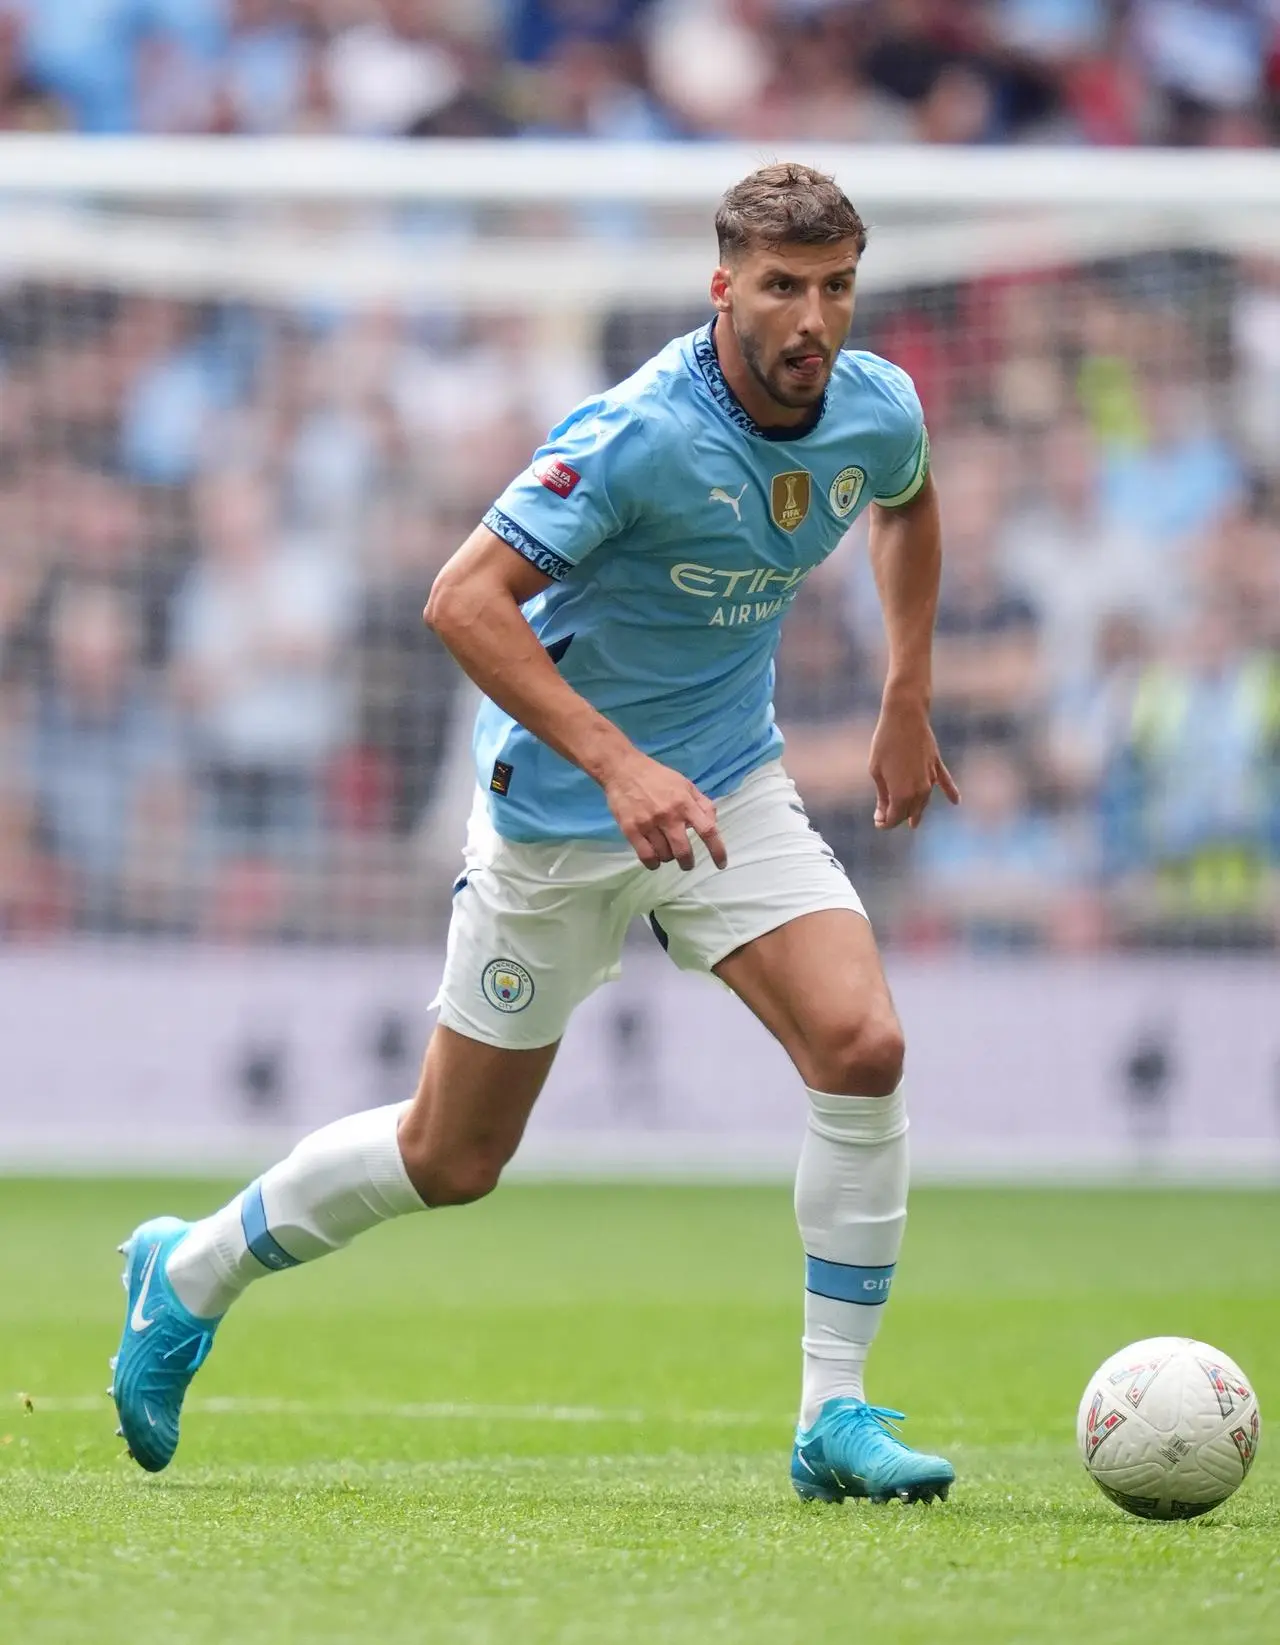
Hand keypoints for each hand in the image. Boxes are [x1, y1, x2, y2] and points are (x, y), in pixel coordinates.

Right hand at [601, 752, 727, 870]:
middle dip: (688, 862)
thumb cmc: (658, 777)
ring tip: (666, 850)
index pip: (708, 830)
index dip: (717, 851)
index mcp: (685, 803)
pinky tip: (654, 859)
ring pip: (665, 855)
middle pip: (683, 851)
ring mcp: (648, 823)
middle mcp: (668, 815)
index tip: (721, 864)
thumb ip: (703, 804)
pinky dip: (653, 863)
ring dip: (669, 858)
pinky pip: (646, 856)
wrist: (623, 769)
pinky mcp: (631, 830)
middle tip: (687, 863)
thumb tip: (713, 824)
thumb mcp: (686, 785)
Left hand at [868, 695, 959, 830]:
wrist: (905, 718)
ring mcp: (930, 778)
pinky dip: (951, 792)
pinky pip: (946, 783)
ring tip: (913, 821)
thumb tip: (882, 815)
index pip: (894, 818)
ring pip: (924, 802)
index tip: (877, 821)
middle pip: (909, 812)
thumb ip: (882, 796)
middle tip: (886, 817)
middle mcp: (919, 791)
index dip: (885, 823)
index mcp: (901, 795)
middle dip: (898, 818)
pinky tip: (956, 801)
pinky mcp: (936, 765)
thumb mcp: (877, 772)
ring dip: (917, 811)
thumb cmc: (885, 744)